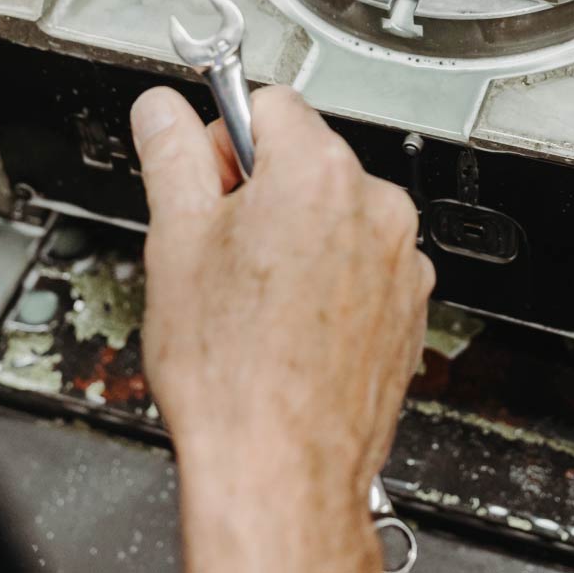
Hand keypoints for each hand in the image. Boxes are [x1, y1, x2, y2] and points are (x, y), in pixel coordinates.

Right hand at [131, 84, 432, 572]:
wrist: (282, 469)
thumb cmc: (234, 371)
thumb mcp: (176, 241)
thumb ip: (171, 155)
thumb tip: (162, 111)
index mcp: (318, 171)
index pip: (268, 104)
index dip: (225, 140)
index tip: (210, 179)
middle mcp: (375, 203)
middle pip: (306, 156)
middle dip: (260, 187)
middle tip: (222, 248)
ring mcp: (401, 253)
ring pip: (336, 210)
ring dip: (299, 232)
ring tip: (257, 295)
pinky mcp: (411, 297)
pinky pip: (365, 257)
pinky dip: (333, 273)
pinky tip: (294, 318)